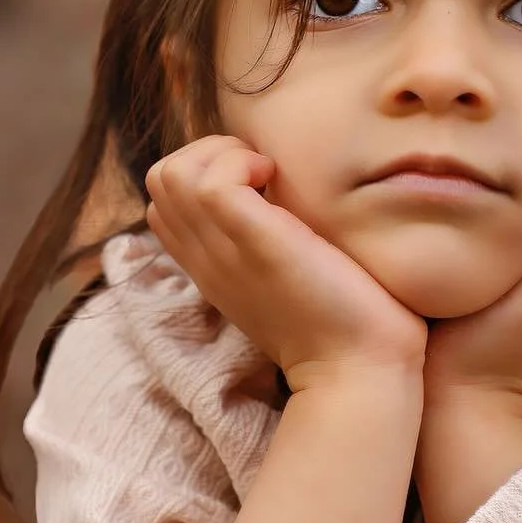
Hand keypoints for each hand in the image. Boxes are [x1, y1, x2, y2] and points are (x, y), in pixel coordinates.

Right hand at [145, 134, 427, 391]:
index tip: (258, 183)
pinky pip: (208, 181)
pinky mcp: (249, 243)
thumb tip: (285, 197)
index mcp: (213, 267)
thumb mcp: (292, 275)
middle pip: (160, 180)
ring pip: (170, 173)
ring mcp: (221, 252)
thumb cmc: (346, 320)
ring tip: (269, 176)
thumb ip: (273, 242)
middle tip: (264, 174)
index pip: (166, 203)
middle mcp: (207, 259)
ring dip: (221, 154)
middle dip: (210, 153)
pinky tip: (279, 182)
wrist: (361, 369)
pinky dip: (241, 162)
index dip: (206, 173)